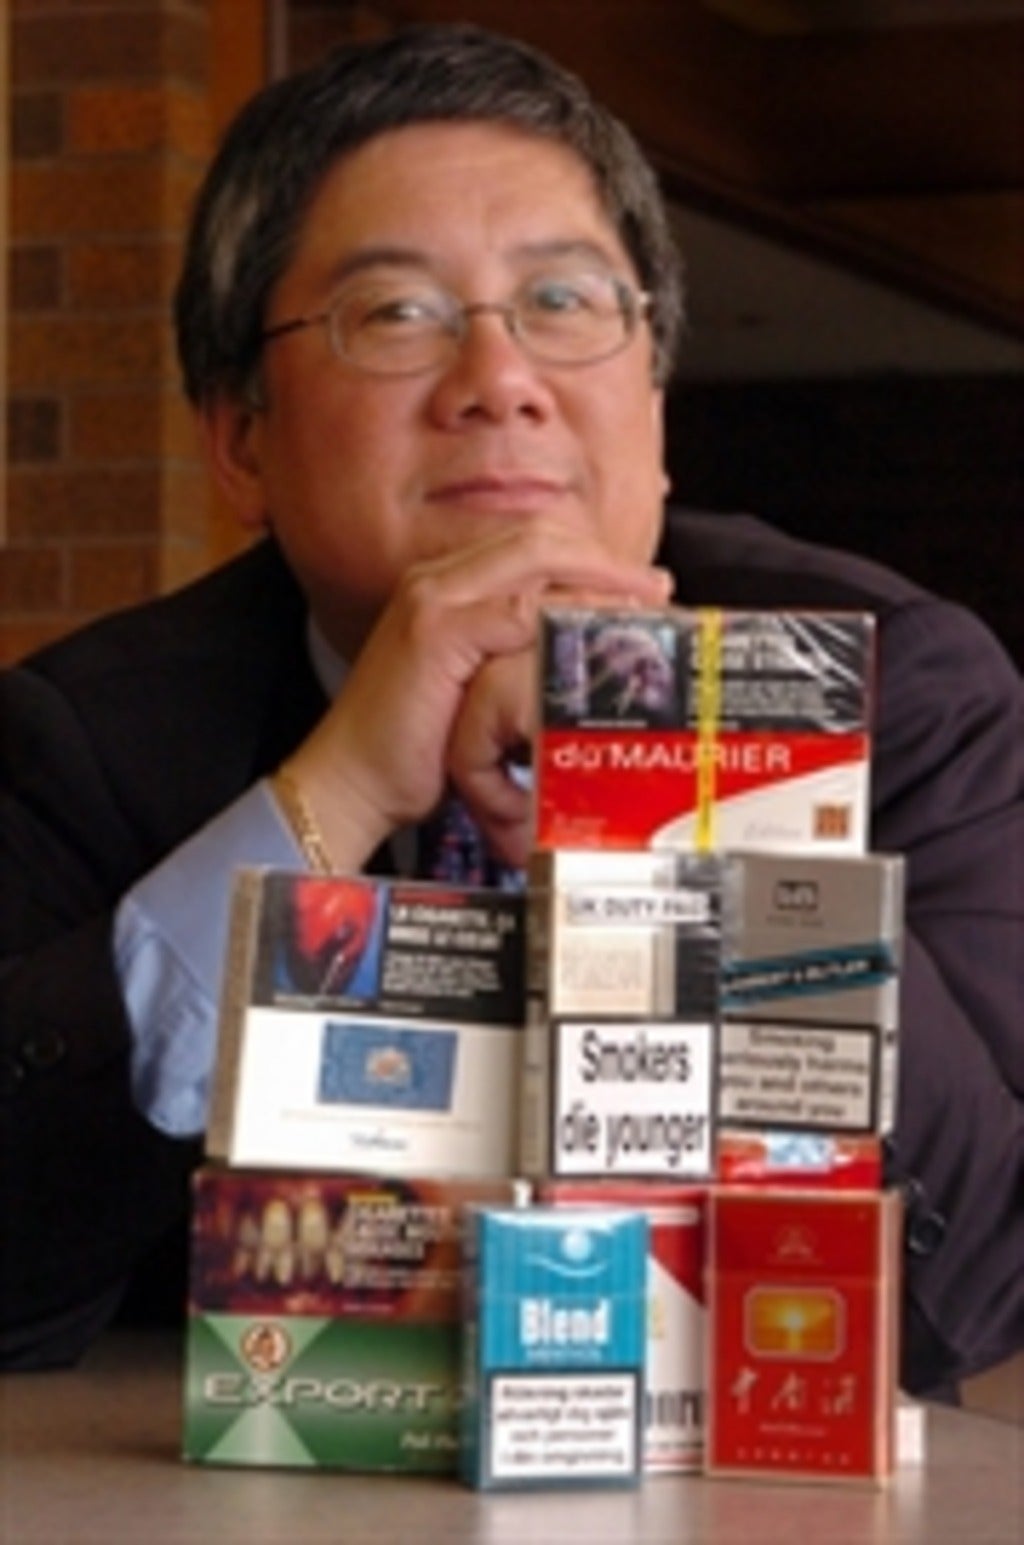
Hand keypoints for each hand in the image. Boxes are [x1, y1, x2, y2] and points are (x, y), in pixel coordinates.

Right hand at [279, 521, 671, 868]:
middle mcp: (438, 581)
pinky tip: (599, 638)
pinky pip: (517, 611)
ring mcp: (434, 601)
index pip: (533, 545)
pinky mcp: (435, 633)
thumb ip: (513, 660)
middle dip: (607, 562)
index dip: (592, 558)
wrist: (350, 783)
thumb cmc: (413, 750)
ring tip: (644, 610)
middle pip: (542, 539)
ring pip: (537, 563)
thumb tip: (574, 659)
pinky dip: (564, 619)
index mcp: (447, 586)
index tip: (641, 586)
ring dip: (598, 584)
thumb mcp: (472, 692)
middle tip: (657, 590)